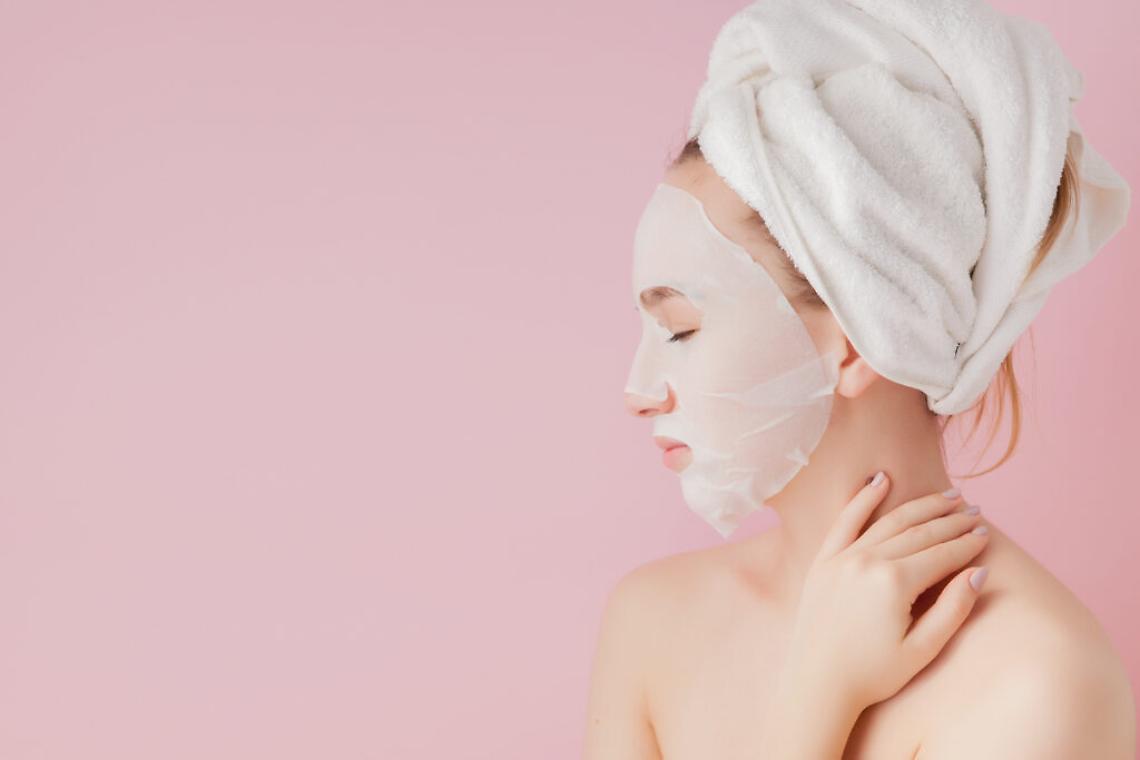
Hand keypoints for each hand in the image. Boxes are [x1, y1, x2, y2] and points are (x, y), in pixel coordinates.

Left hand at [779, 472, 989, 712]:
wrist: (817, 683)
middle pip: (919, 533)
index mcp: (893, 583)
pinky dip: (863, 498)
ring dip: (920, 506)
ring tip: (946, 497)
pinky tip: (881, 480)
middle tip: (974, 511)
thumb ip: (953, 609)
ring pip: (888, 521)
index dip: (967, 544)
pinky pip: (844, 521)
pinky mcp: (822, 561)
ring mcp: (841, 558)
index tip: (986, 534)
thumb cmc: (872, 674)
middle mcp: (866, 561)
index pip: (941, 554)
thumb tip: (978, 572)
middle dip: (950, 521)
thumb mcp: (922, 649)